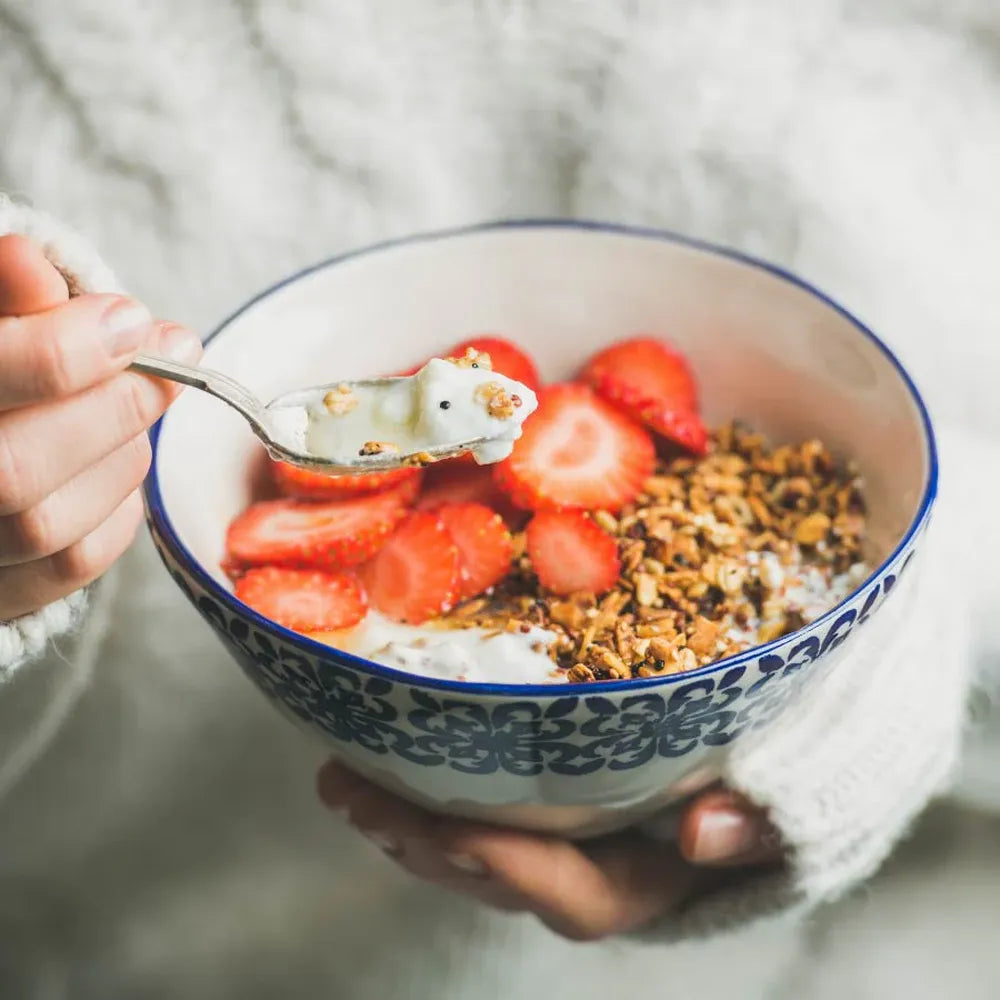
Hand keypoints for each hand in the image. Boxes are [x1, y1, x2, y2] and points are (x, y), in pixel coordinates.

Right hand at [0, 234, 201, 618]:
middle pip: (14, 471)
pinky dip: (116, 511)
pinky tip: (116, 465)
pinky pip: (71, 567)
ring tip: (134, 407)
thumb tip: (34, 267)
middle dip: (113, 408)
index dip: (61, 352)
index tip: (131, 318)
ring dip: (119, 457)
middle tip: (172, 356)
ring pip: (46, 526)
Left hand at [317, 760, 781, 940]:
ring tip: (345, 778)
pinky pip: (485, 805)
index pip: (580, 895)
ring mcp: (579, 831)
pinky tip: (388, 749)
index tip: (456, 828)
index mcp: (664, 876)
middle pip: (503, 876)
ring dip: (409, 817)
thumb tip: (701, 836)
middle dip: (424, 842)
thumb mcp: (814, 780)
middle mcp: (608, 864)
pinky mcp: (561, 789)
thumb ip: (770, 818)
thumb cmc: (812, 750)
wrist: (810, 727)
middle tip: (350, 792)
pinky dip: (435, 784)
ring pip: (481, 846)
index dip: (516, 869)